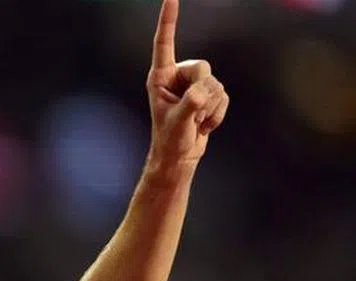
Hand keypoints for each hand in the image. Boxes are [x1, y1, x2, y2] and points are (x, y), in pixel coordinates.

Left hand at [146, 0, 229, 166]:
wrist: (178, 156)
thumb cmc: (169, 139)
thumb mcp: (177, 122)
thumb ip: (190, 103)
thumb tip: (203, 91)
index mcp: (160, 77)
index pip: (164, 43)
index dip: (168, 20)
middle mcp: (177, 76)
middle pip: (203, 68)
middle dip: (202, 92)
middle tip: (192, 113)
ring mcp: (194, 85)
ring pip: (216, 83)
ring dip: (210, 108)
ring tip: (195, 121)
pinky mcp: (208, 94)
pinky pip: (224, 96)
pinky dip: (217, 114)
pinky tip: (204, 124)